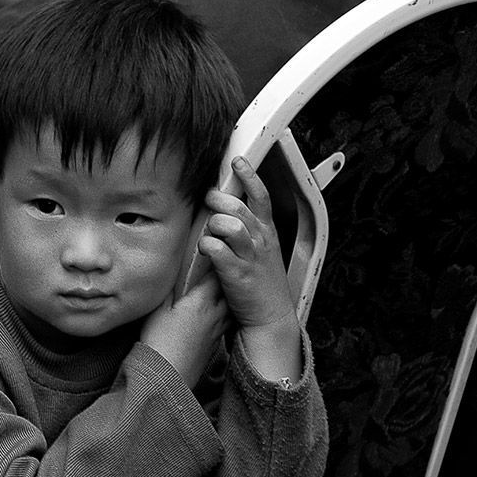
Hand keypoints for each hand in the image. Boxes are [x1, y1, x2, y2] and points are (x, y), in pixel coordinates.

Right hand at [140, 268, 229, 386]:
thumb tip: (172, 275)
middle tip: (222, 267)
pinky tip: (217, 313)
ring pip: (230, 307)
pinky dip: (224, 313)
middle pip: (228, 291)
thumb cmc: (158, 342)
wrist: (167, 377)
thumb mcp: (157, 310)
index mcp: (200, 302)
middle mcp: (214, 314)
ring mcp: (216, 331)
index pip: (215, 276)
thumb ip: (168, 290)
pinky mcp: (215, 345)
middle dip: (226, 278)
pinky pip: (226, 322)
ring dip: (228, 297)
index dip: (216, 262)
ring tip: (223, 288)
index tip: (214, 252)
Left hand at [199, 157, 294, 333]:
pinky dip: (206, 245)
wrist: (270, 316)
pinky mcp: (236, 273)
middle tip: (208, 201)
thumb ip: (248, 227)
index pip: (261, 196)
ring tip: (210, 232)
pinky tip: (205, 250)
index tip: (238, 161)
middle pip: (238, 206)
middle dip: (218, 199)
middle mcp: (260, 240)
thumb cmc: (262, 281)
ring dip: (213, 224)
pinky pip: (215, 248)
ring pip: (228, 224)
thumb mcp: (263, 249)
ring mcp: (249, 256)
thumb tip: (225, 207)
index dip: (249, 176)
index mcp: (267, 231)